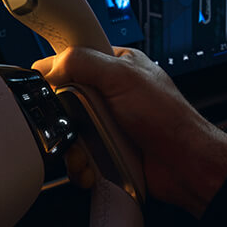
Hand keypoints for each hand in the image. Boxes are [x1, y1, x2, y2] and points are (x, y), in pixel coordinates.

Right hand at [33, 47, 226, 216]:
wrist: (184, 164)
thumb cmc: (168, 119)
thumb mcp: (122, 77)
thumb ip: (84, 62)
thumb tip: (50, 66)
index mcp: (117, 66)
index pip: (75, 59)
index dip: (56, 70)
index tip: (42, 82)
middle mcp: (110, 95)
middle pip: (65, 101)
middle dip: (64, 118)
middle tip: (75, 123)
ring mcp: (107, 124)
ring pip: (69, 133)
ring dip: (73, 148)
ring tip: (87, 153)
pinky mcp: (105, 151)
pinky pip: (79, 158)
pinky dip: (81, 167)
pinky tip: (93, 168)